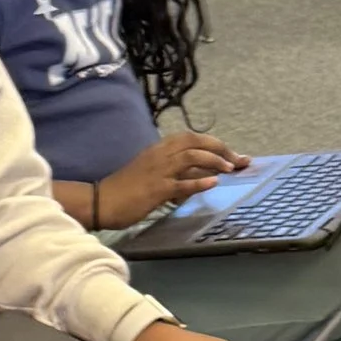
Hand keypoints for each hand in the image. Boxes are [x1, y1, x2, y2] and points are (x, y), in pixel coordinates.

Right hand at [95, 133, 247, 228]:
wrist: (101, 201)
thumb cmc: (125, 189)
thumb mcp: (151, 173)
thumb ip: (174, 171)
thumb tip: (199, 176)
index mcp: (159, 149)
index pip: (192, 138)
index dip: (215, 144)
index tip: (232, 154)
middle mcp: (160, 155)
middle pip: (196, 142)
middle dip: (221, 148)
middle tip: (239, 160)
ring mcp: (158, 172)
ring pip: (191, 157)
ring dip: (215, 161)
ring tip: (231, 168)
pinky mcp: (155, 190)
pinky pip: (181, 184)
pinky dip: (199, 183)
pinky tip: (214, 183)